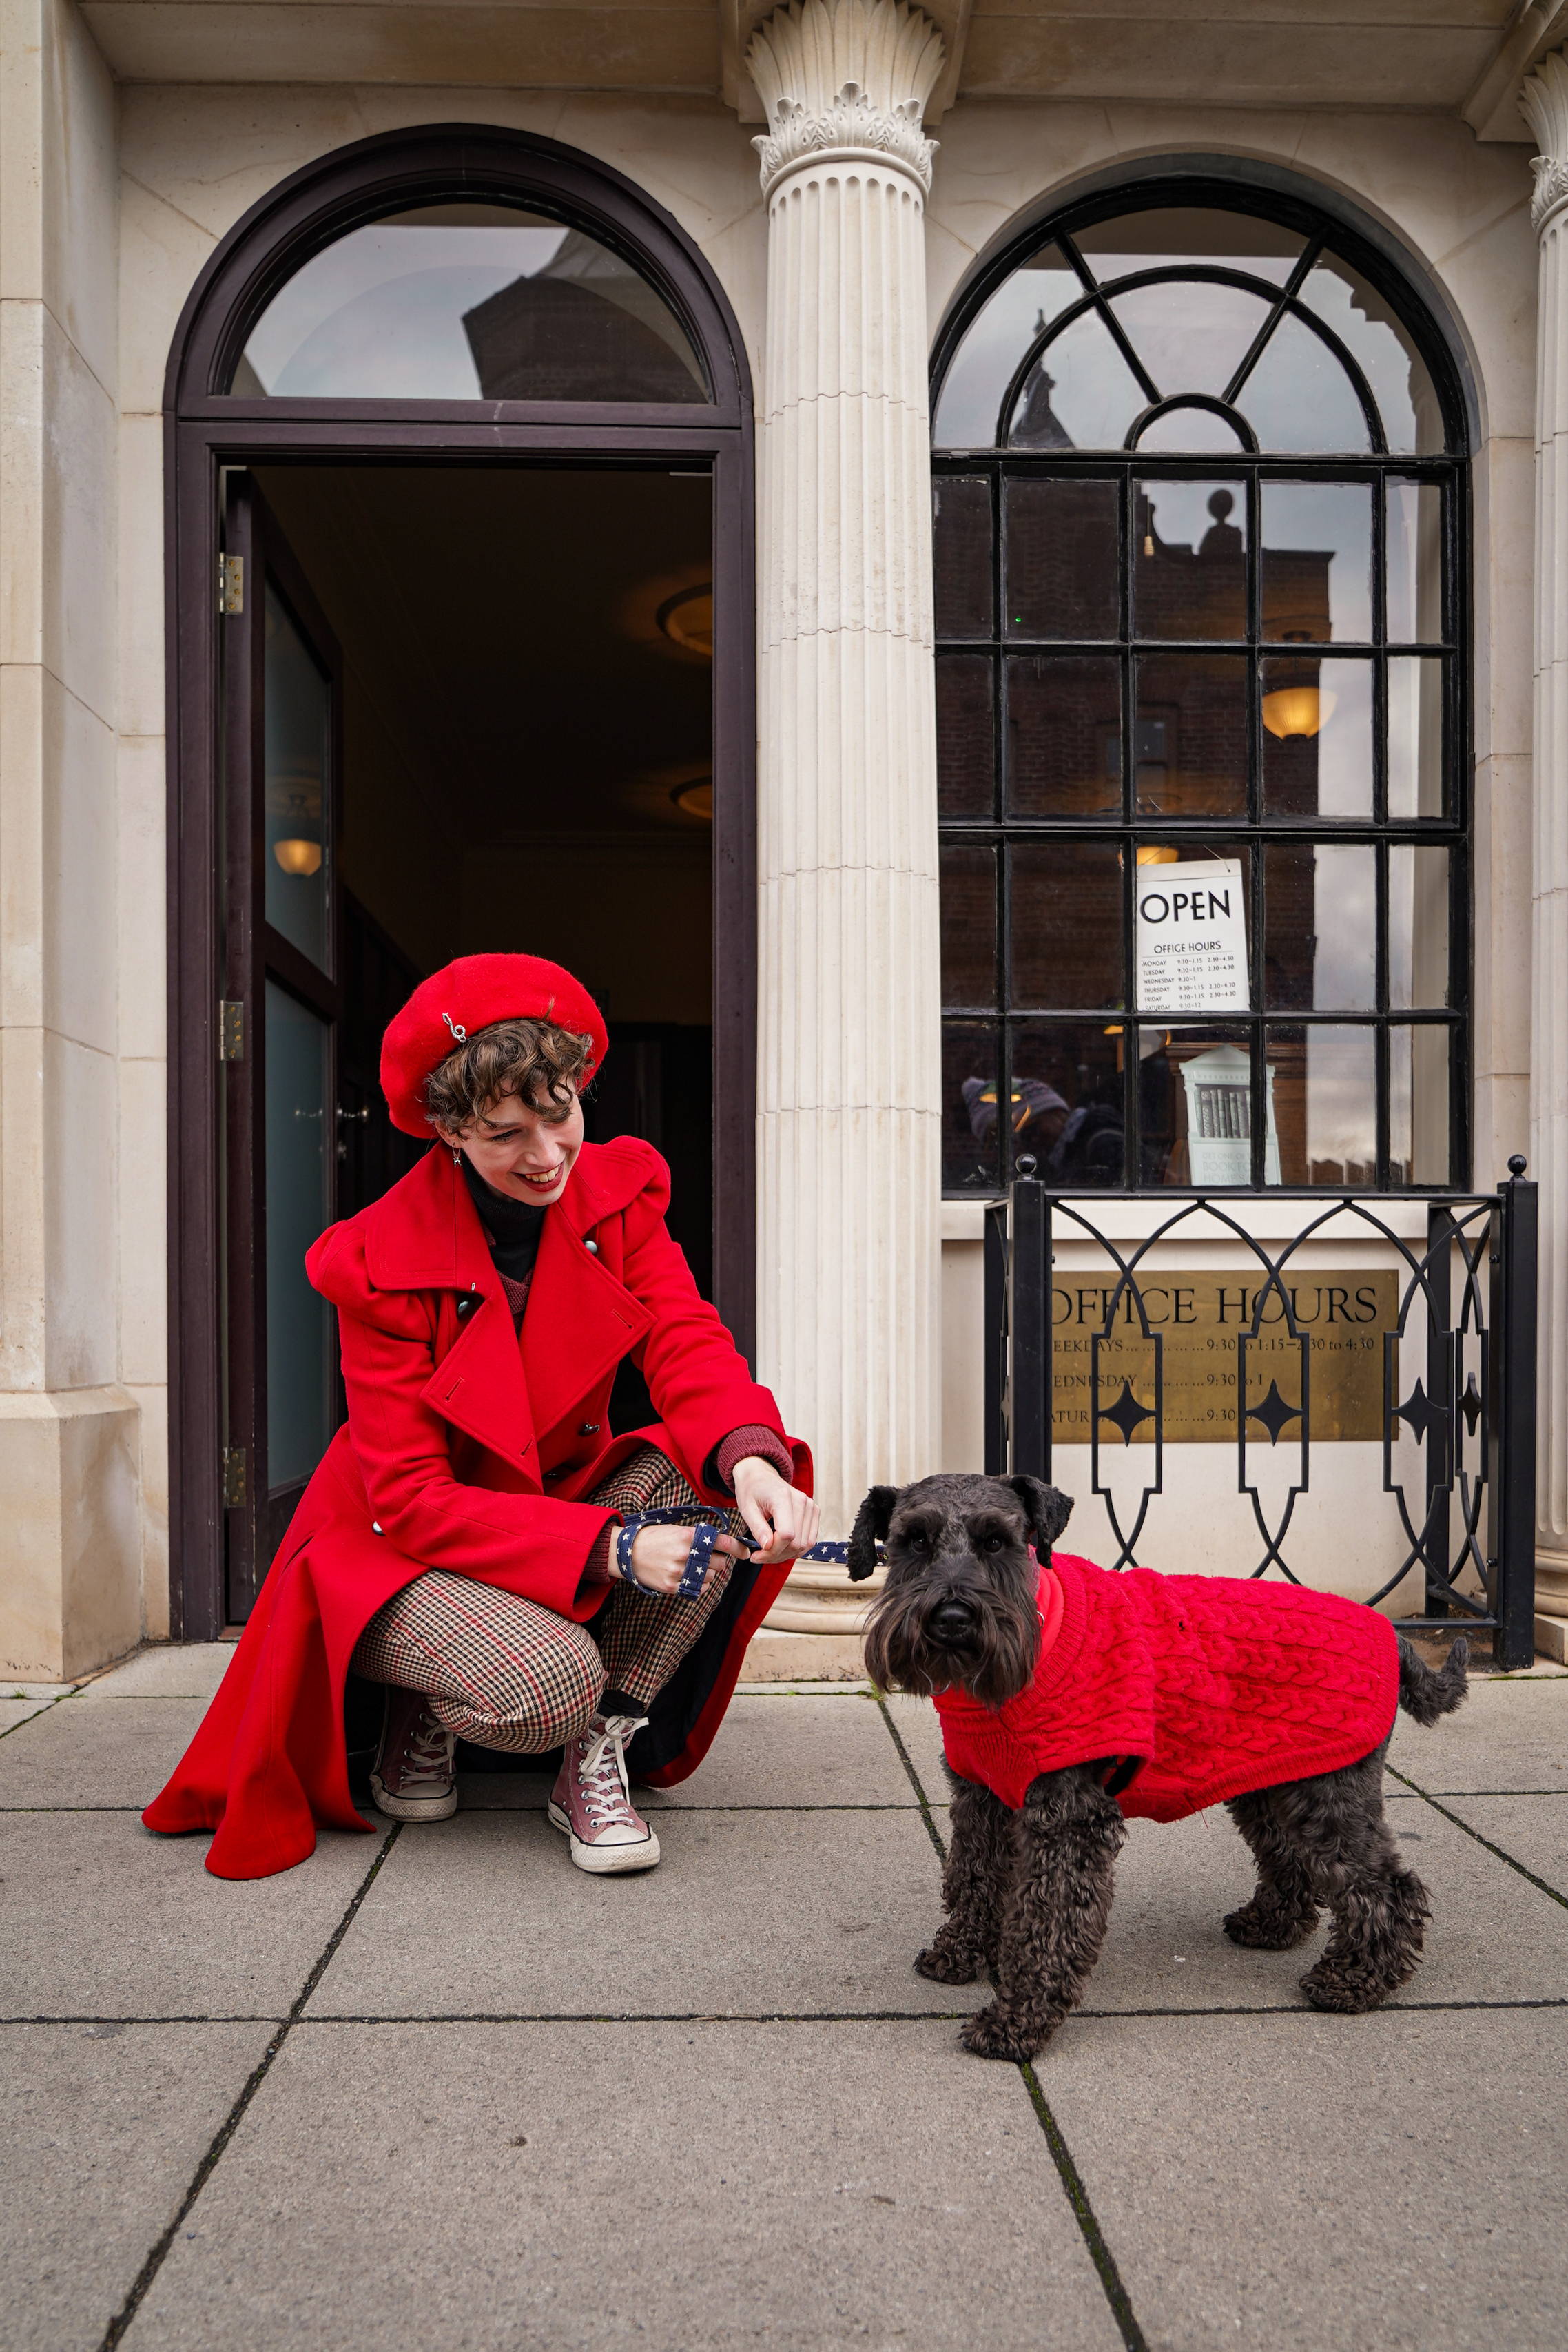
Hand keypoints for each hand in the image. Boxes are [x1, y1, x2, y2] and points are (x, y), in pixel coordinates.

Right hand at [626, 1522, 753, 1597]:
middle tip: (706, 1558)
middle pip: (719, 1563)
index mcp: (688, 1536)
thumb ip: (698, 1537)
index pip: (722, 1542)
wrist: (628, 1553)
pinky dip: (699, 1584)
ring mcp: (679, 1571)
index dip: (738, 1548)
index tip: (746, 1552)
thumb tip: (722, 1546)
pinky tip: (688, 1576)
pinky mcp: (673, 1586)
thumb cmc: (654, 1539)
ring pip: (711, 1577)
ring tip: (691, 1566)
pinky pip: (699, 1588)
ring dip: (707, 1573)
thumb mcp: (676, 1530)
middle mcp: (686, 1553)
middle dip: (717, 1561)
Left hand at [731, 1458, 819, 1564]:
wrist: (760, 1475)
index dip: (772, 1551)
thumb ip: (757, 1528)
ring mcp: (810, 1506)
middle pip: (796, 1543)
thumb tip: (767, 1547)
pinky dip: (795, 1549)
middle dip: (776, 1556)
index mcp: (783, 1497)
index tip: (756, 1555)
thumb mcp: (746, 1508)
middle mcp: (802, 1501)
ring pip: (804, 1545)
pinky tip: (780, 1548)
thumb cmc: (751, 1490)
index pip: (787, 1535)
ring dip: (786, 1555)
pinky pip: (809, 1540)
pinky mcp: (813, 1511)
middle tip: (758, 1557)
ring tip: (768, 1553)